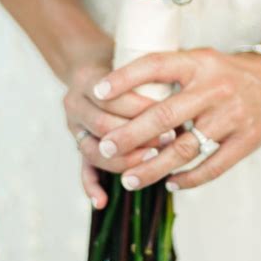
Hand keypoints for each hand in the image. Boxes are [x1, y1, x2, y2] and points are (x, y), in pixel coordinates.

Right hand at [63, 59, 176, 208]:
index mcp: (86, 79)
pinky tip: (103, 201)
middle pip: (103, 125)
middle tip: (168, 140)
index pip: (113, 97)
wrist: (94, 66)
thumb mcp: (134, 60)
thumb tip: (186, 90)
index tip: (171, 114)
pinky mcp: (80, 145)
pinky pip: (82, 169)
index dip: (141, 108)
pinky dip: (91, 186)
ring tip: (152, 161)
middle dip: (137, 135)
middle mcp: (74, 104)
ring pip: (92, 151)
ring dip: (124, 159)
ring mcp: (74, 128)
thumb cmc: (123, 62)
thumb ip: (151, 73)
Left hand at [93, 48, 260, 192]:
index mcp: (199, 63)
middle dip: (130, 134)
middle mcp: (214, 89)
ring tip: (129, 178)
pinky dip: (189, 178)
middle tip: (106, 147)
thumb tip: (124, 92)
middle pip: (165, 115)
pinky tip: (170, 183)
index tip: (98, 90)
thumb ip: (171, 74)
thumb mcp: (202, 60)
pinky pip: (212, 166)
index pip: (156, 65)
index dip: (125, 77)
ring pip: (185, 148)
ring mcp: (231, 117)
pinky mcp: (245, 141)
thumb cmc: (228, 73)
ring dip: (153, 166)